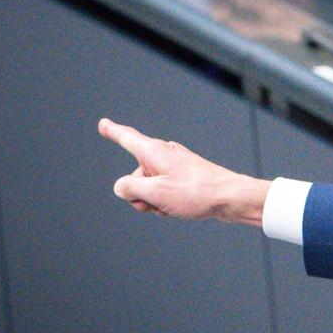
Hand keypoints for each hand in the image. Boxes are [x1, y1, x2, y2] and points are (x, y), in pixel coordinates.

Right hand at [98, 118, 270, 224]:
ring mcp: (174, 166)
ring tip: (173, 205)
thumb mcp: (155, 193)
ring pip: (149, 187)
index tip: (103, 124)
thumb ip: (130, 188)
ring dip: (153, 201)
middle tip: (157, 203)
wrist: (230, 198)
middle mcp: (163, 154)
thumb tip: (121, 187)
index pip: (127, 138)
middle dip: (139, 195)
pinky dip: (165, 202)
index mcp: (154, 152)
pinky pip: (163, 191)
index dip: (113, 132)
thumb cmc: (196, 192)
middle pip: (135, 176)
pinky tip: (181, 207)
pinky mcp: (183, 177)